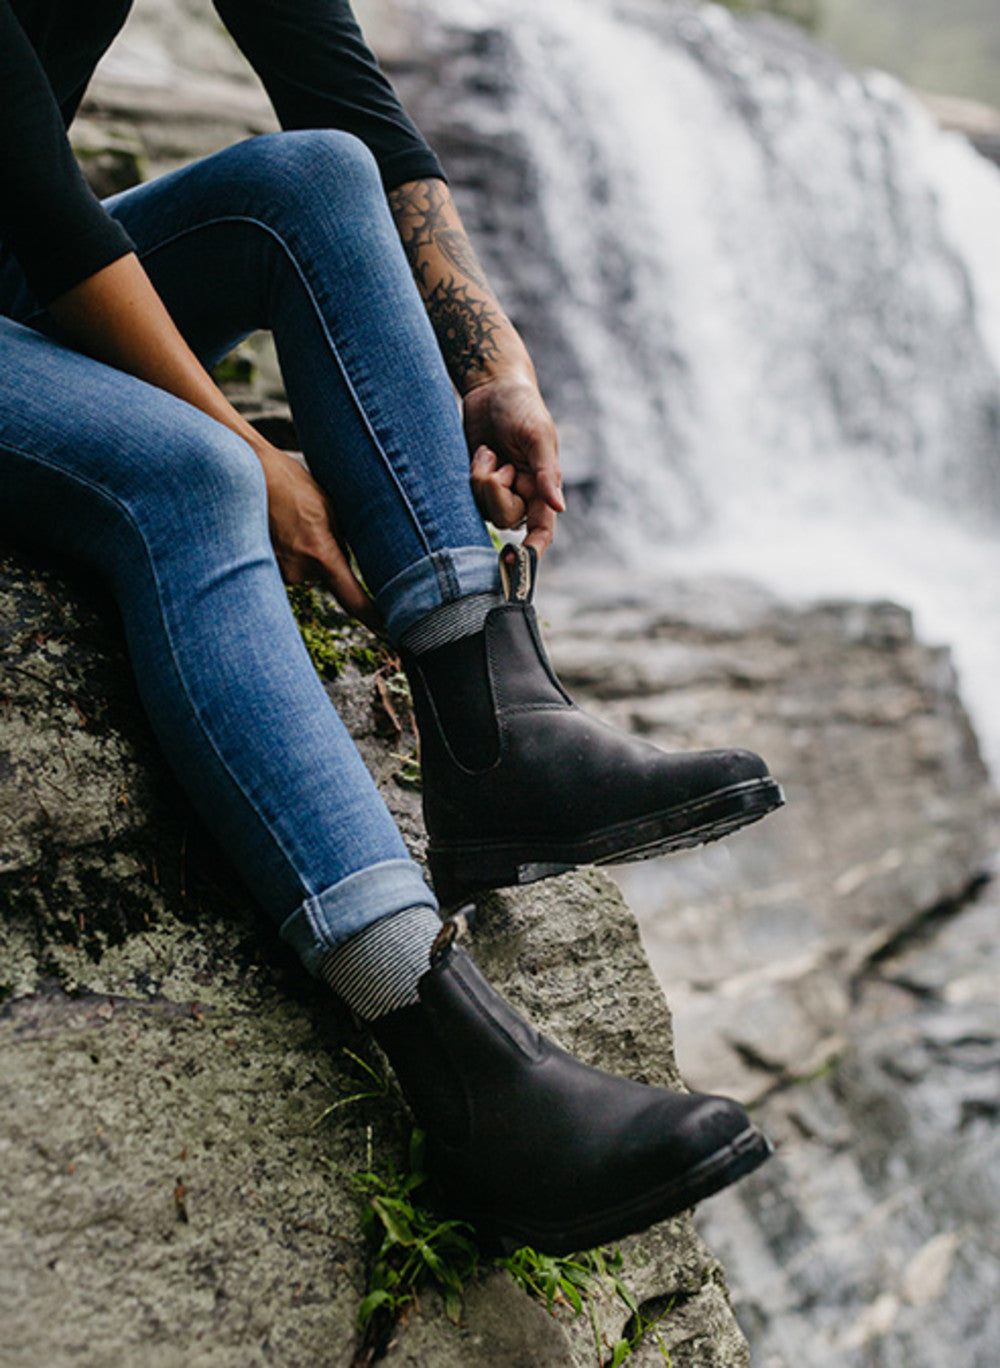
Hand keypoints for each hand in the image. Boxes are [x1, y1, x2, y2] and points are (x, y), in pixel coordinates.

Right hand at [256, 445, 380, 631]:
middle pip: (326, 576)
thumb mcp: (329, 507)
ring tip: (290, 519)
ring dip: (303, 550)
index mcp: (320, 554)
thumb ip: (341, 542)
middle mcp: (297, 571)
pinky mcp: (259, 569)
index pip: (353, 599)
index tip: (389, 633)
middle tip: (309, 524)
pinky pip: (284, 565)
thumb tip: (347, 564)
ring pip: (304, 570)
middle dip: (325, 555)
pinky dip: (285, 549)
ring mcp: (276, 573)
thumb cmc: (289, 483)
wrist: (245, 473)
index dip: (373, 619)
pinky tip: (277, 525)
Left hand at [464, 371, 564, 554]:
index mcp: (542, 488)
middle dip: (495, 492)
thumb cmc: (521, 407)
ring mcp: (495, 491)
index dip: (533, 550)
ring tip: (488, 451)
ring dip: (481, 479)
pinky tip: (479, 452)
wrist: (490, 386)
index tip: (520, 561)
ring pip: (483, 509)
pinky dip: (470, 475)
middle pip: (505, 518)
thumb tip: (559, 508)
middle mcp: (520, 494)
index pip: (541, 529)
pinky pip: (466, 497)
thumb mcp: (538, 435)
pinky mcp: (472, 484)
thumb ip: (547, 473)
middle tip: (496, 462)